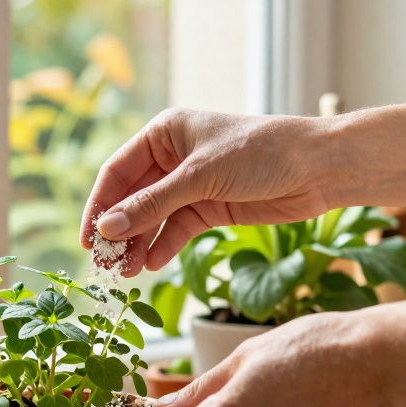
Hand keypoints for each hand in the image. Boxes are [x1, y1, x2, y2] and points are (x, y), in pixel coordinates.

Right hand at [79, 107, 332, 276]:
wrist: (319, 168)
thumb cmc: (261, 153)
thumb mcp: (200, 177)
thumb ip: (153, 205)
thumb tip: (107, 229)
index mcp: (165, 133)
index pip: (117, 172)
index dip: (100, 206)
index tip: (87, 239)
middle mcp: (173, 158)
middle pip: (132, 199)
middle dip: (119, 231)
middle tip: (106, 264)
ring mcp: (191, 185)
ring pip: (153, 219)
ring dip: (139, 244)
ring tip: (128, 273)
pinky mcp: (210, 208)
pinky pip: (177, 231)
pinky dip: (164, 247)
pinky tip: (153, 265)